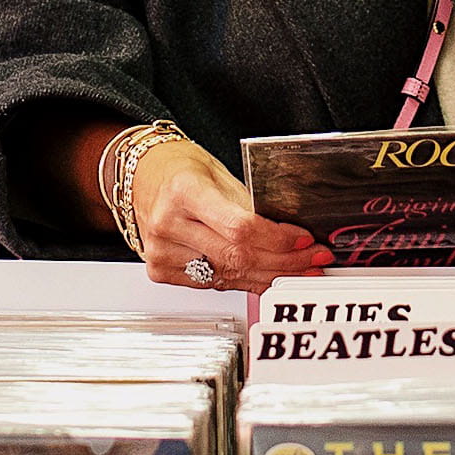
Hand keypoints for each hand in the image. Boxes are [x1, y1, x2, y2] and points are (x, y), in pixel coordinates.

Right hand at [126, 138, 332, 294]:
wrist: (142, 178)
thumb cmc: (181, 171)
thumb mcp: (219, 175)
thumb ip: (250, 207)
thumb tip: (291, 234)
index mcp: (184, 192)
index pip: (239, 227)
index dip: (278, 239)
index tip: (303, 239)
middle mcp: (168, 224)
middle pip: (238, 255)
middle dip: (284, 261)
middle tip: (312, 258)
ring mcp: (161, 252)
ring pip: (229, 275)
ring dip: (270, 275)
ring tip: (298, 270)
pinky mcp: (161, 271)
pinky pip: (214, 283)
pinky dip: (245, 281)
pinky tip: (267, 277)